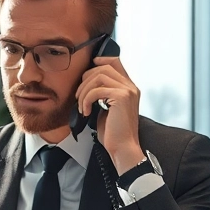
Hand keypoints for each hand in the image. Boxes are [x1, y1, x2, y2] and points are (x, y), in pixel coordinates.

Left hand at [77, 56, 143, 173]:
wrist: (122, 148)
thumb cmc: (113, 133)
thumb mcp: (106, 109)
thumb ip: (102, 94)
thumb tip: (86, 84)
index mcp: (128, 88)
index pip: (114, 62)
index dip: (98, 62)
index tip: (85, 74)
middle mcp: (130, 87)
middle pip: (104, 67)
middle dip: (86, 79)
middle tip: (78, 96)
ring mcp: (127, 91)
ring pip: (99, 76)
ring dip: (84, 90)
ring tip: (81, 105)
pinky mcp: (122, 97)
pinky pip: (97, 90)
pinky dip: (86, 100)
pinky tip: (85, 112)